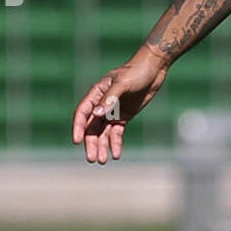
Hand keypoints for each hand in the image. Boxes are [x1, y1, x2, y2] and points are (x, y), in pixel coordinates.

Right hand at [71, 46, 168, 163]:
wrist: (154, 69)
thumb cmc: (136, 72)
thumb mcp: (123, 84)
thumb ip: (109, 99)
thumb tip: (96, 114)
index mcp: (96, 93)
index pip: (83, 113)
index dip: (78, 127)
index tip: (77, 141)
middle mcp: (101, 104)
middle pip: (92, 127)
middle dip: (91, 143)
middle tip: (92, 159)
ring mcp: (112, 111)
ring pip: (103, 132)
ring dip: (102, 146)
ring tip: (102, 161)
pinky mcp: (124, 116)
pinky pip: (116, 133)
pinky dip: (115, 143)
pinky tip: (115, 154)